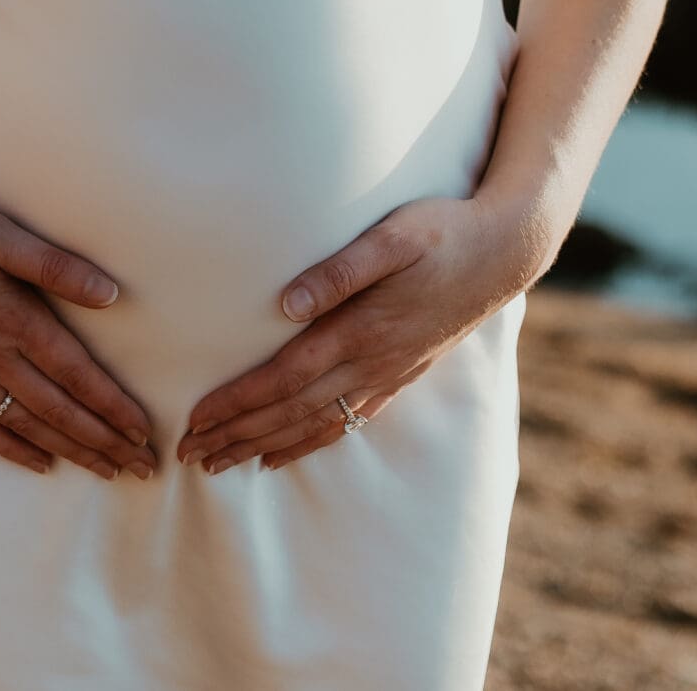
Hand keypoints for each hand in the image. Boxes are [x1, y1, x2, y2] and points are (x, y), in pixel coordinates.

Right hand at [0, 166, 157, 479]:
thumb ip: (52, 264)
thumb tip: (111, 294)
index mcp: (12, 318)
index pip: (78, 375)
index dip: (115, 407)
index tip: (145, 434)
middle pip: (60, 410)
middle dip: (106, 442)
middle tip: (142, 469)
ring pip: (27, 424)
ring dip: (71, 451)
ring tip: (106, 471)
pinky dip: (13, 448)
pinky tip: (39, 463)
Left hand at [174, 192, 551, 474]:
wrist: (506, 251)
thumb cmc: (443, 233)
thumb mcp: (392, 237)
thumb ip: (338, 271)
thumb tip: (284, 305)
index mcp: (361, 330)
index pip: (283, 377)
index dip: (237, 403)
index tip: (196, 421)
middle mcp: (371, 362)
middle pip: (291, 411)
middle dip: (237, 435)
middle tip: (190, 454)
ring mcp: (387, 373)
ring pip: (315, 423)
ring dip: (264, 445)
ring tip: (222, 463)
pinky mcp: (401, 373)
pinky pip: (347, 421)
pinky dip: (309, 442)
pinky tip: (282, 454)